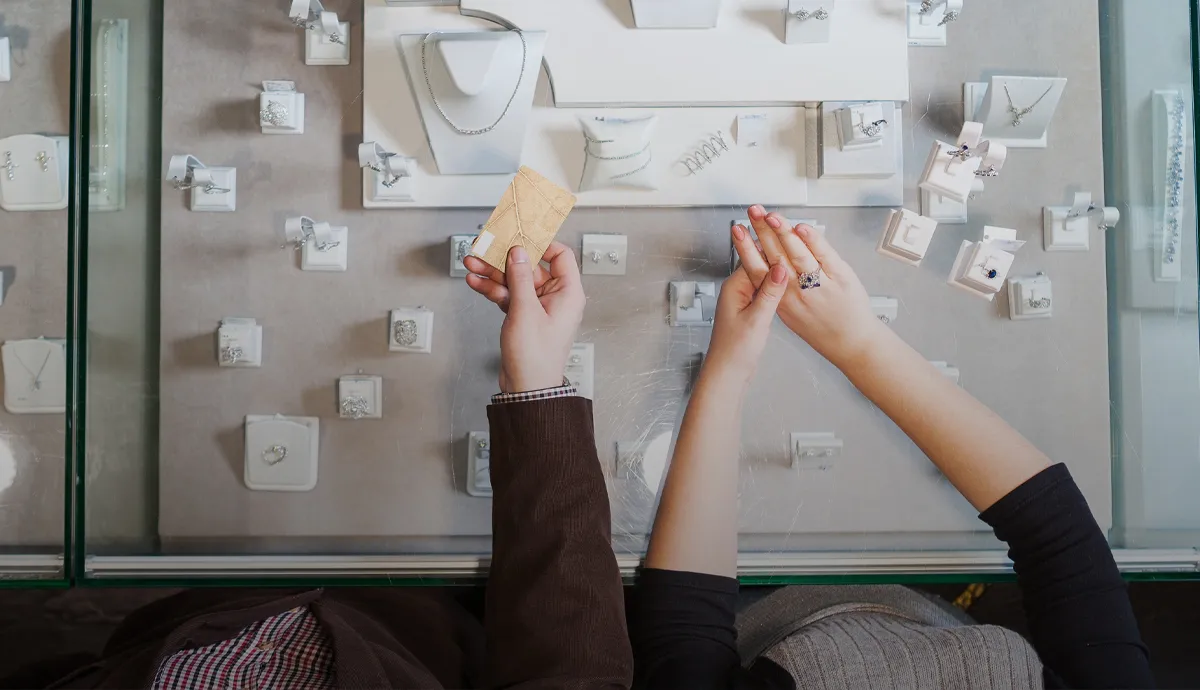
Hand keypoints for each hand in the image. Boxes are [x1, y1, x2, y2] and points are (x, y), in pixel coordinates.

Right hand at [464, 243, 584, 393]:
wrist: (526, 388)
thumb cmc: (536, 357)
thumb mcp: (525, 310)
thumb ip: (520, 277)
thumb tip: (518, 252)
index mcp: (568, 293)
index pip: (560, 255)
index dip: (540, 243)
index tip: (520, 234)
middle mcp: (556, 298)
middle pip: (531, 266)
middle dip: (505, 258)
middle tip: (486, 247)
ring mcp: (539, 307)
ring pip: (515, 281)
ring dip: (493, 273)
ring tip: (473, 264)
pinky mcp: (524, 316)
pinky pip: (509, 295)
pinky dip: (493, 289)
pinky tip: (476, 282)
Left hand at [703, 261, 788, 385]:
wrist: (727, 373)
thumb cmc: (734, 350)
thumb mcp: (756, 319)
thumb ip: (770, 293)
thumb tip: (781, 269)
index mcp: (734, 287)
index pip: (755, 258)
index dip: (773, 251)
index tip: (790, 243)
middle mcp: (737, 290)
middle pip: (760, 267)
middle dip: (778, 261)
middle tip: (799, 253)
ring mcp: (743, 300)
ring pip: (763, 280)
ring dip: (778, 276)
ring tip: (799, 268)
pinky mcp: (750, 310)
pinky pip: (764, 292)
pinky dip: (776, 290)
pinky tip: (789, 289)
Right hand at [733, 205, 884, 367]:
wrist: (851, 341)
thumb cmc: (821, 328)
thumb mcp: (790, 314)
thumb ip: (778, 289)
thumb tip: (769, 263)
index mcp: (780, 300)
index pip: (757, 269)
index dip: (746, 247)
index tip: (739, 230)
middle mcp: (796, 292)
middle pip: (774, 255)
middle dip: (762, 230)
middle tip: (753, 212)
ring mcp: (819, 285)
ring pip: (797, 253)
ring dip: (783, 231)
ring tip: (772, 216)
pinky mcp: (840, 277)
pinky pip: (824, 254)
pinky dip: (812, 240)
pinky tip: (801, 228)